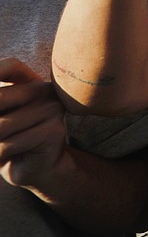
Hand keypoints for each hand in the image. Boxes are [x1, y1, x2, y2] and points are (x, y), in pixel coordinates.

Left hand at [0, 58, 66, 188]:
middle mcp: (45, 90)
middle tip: (0, 133)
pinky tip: (8, 158)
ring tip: (1, 147)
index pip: (10, 66)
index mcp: (31, 82)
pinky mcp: (53, 131)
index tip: (1, 107)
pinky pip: (8, 144)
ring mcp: (53, 109)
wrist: (37, 170)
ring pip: (0, 125)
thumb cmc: (9, 141)